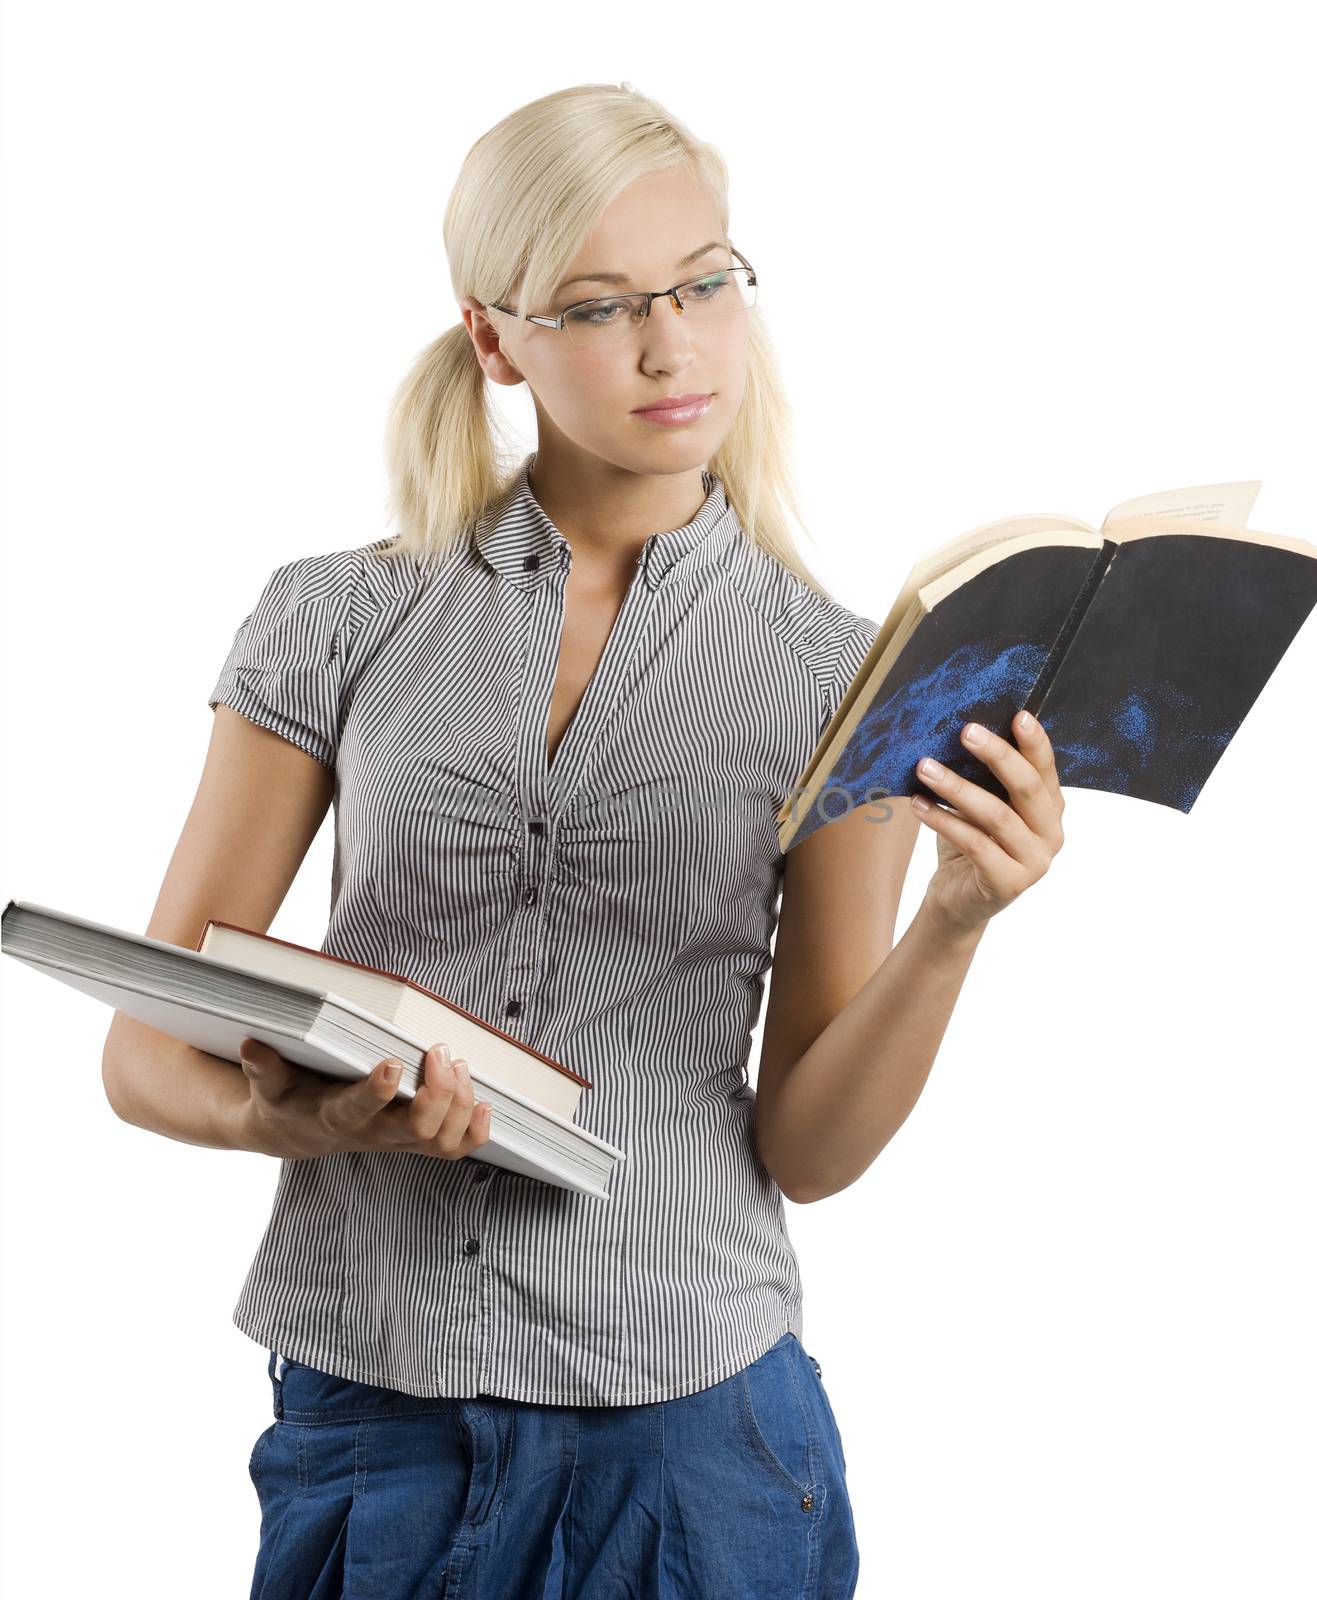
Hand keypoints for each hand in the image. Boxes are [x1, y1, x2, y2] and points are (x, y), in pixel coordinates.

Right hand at [235, 1038, 492, 1161]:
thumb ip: (263, 1067)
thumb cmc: (285, 1098)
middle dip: (438, 1092)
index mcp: (334, 1117)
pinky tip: (483, 1103)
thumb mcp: (269, 1083)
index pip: (357, 1111)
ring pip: (440, 1141)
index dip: (377, 1092)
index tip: (392, 1062)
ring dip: (460, 1105)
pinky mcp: (413, 1143)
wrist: (293, 1133)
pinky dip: (475, 1131)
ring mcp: (396, 1142)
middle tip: (441, 1052)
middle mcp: (371, 1136)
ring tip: (459, 1064)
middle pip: (415, 1129)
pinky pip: (453, 1149)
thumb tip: (252, 1045)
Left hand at [911, 709, 1064, 936]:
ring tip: (925, 767)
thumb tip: (961, 729)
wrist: (956, 902)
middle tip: (965, 731)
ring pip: (997, 816)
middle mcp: (1051, 834)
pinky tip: (918, 804)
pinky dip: (944, 821)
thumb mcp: (979, 805)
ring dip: (957, 787)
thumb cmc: (968, 844)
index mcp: (1051, 809)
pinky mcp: (1009, 883)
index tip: (1016, 714)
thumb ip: (984, 778)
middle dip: (997, 755)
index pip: (1046, 769)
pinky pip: (975, 844)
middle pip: (1027, 788)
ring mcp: (1035, 862)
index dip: (1035, 742)